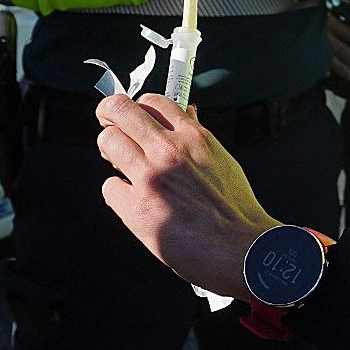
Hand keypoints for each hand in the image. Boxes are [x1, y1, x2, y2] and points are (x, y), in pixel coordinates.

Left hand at [94, 92, 273, 297]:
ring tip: (123, 166)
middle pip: (118, 110)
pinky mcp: (135, 209)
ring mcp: (149, 178)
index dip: (136, 107)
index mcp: (193, 137)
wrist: (242, 249)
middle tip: (110, 128)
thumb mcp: (222, 161)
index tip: (131, 115)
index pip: (151, 100)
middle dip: (108, 115)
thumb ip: (197, 137)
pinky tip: (136, 202)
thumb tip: (186, 117)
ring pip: (107, 141)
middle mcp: (168, 151)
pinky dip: (119, 195)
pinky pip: (110, 188)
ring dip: (112, 152)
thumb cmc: (236, 212)